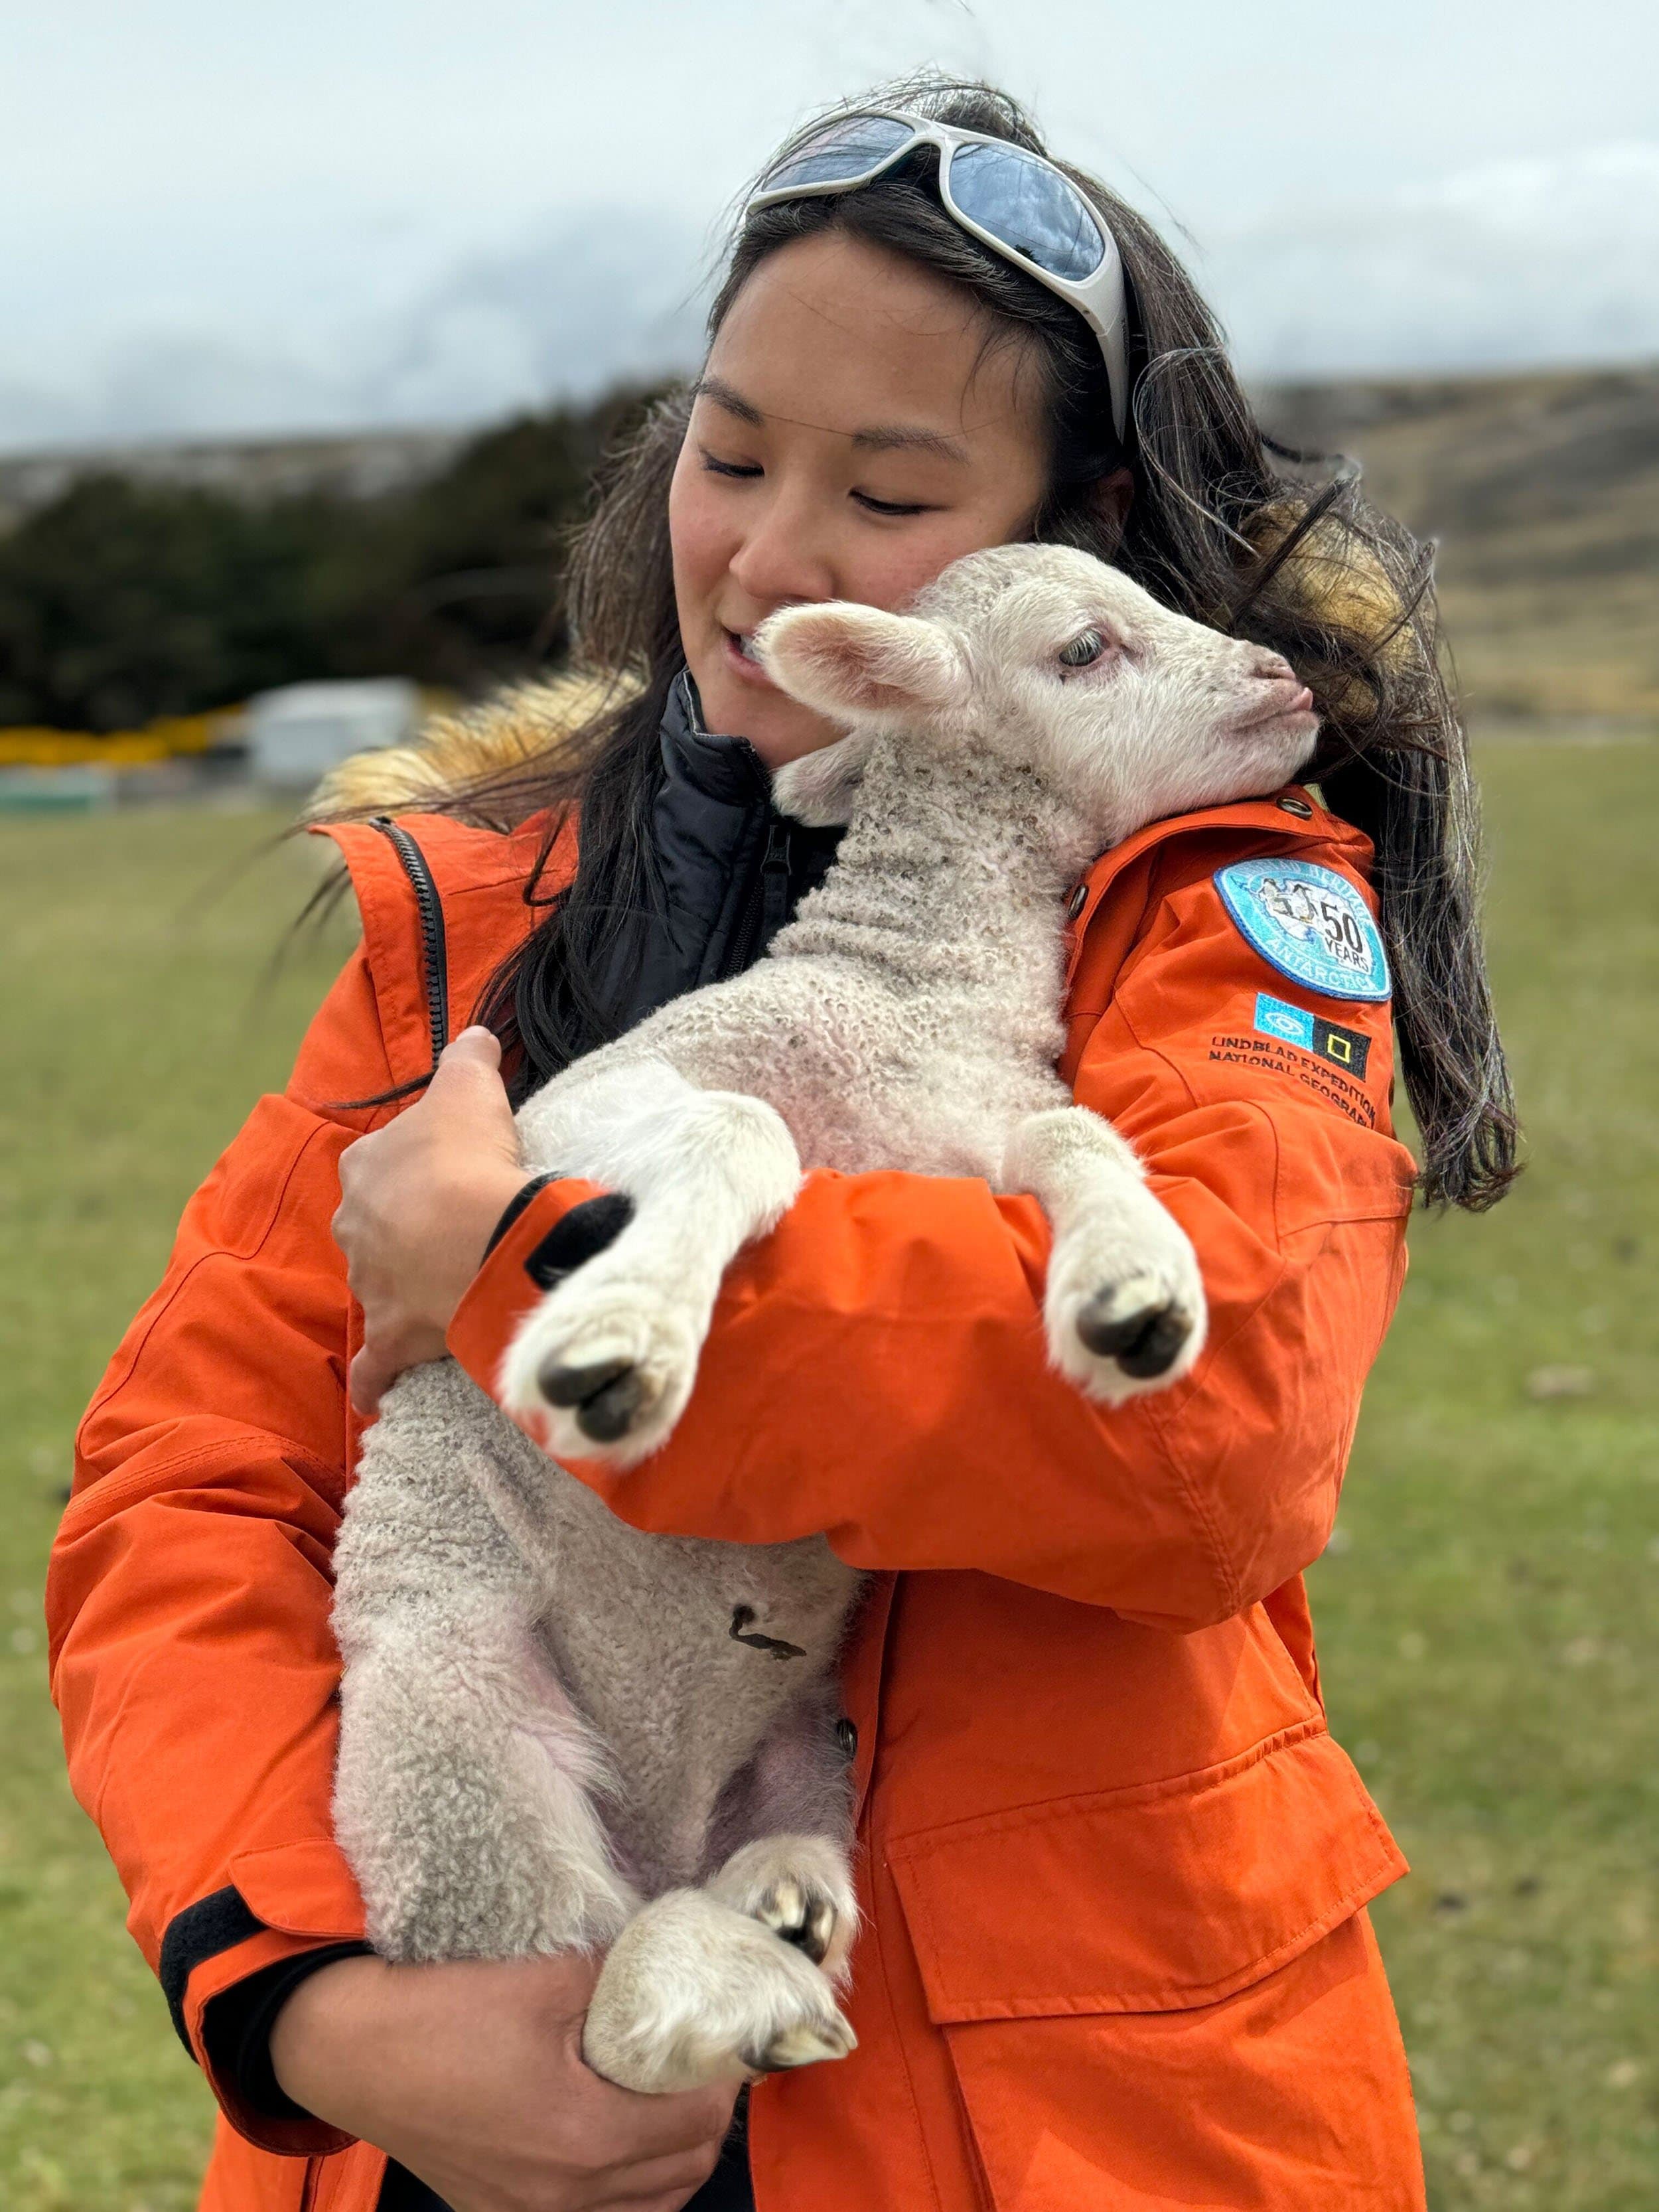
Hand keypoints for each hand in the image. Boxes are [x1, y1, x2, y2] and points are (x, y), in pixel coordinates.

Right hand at [269, 1952, 736, 2211]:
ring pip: (648, 2207)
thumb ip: (624, 1981)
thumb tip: (678, 1969)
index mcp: (585, 2137)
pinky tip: (617, 2138)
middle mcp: (566, 2197)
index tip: (720, 2033)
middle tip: (697, 2059)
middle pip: (684, 2172)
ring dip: (671, 2156)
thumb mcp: (547, 1977)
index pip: (699, 2122)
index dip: (721, 2074)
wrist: (354, 2050)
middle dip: (704, 2115)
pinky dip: (627, 2187)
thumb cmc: (445, 2009)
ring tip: (662, 2097)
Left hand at [333, 1026, 528, 1414]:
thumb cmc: (467, 1158)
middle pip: (375, 1226)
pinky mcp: (390, 1338)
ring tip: (444, 1292)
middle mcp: (353, 1226)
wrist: (476, 1236)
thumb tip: (474, 1033)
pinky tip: (378, 1390)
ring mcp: (369, 1285)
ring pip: (377, 1288)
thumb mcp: (469, 1087)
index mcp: (364, 1167)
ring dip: (401, 1292)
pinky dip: (373, 1379)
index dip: (416, 1166)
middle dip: (403, 1231)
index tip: (449, 1172)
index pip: (380, 1162)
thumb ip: (468, 1057)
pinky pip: (373, 1367)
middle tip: (454, 1232)